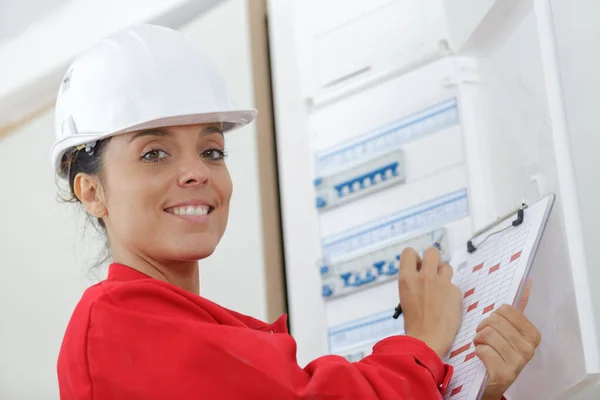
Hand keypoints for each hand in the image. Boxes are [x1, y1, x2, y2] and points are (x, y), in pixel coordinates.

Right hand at [399, 247, 462, 357]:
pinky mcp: (456, 292)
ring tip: (440, 290)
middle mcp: (424, 276)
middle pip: (432, 251)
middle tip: (431, 272)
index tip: (417, 266)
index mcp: (407, 278)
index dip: (415, 258)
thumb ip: (413, 281)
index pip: (409, 252)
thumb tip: (421, 272)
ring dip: (444, 275)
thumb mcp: (405, 297)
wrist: (428, 340)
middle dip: (432, 259)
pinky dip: (451, 293)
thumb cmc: (414, 322)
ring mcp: (442, 283)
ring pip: (446, 267)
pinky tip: (447, 305)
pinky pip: (454, 286)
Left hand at [476, 279, 540, 399]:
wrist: (489, 382)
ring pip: (487, 334)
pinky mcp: (504, 374)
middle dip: (483, 328)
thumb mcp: (507, 330)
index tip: (493, 326)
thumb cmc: (496, 352)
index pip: (507, 309)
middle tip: (484, 339)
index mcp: (532, 334)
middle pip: (495, 320)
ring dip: (478, 340)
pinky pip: (483, 350)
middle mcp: (529, 349)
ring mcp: (518, 362)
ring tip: (482, 348)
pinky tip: (482, 359)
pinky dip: (477, 352)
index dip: (493, 316)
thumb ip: (515, 309)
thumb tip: (525, 281)